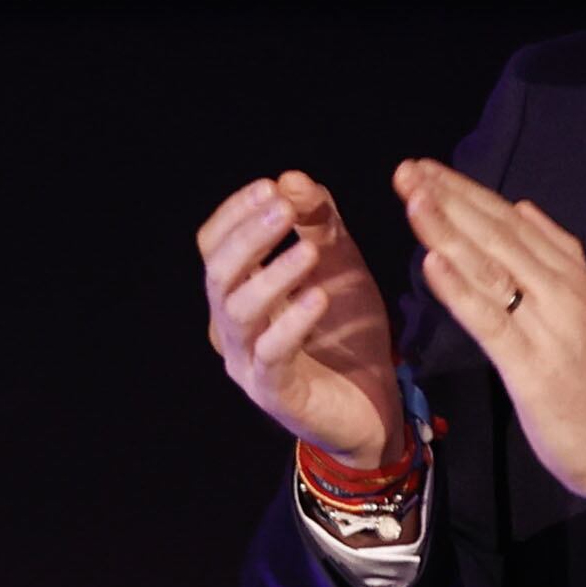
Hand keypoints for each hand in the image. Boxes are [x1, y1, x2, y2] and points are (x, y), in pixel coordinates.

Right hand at [198, 171, 406, 463]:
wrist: (373, 408)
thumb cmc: (345, 335)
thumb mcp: (338, 265)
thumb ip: (317, 223)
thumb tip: (292, 178)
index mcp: (237, 294)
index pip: (213, 246)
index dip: (235, 214)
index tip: (270, 187)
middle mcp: (230, 328)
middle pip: (218, 274)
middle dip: (249, 237)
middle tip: (283, 209)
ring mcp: (247, 362)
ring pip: (240, 312)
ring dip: (272, 275)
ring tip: (308, 251)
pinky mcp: (275, 392)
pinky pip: (272, 354)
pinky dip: (292, 323)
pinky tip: (317, 298)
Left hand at [394, 161, 585, 508]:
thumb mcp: (581, 306)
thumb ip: (555, 256)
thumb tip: (524, 208)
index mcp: (569, 274)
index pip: (511, 221)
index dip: (465, 192)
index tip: (423, 169)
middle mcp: (560, 290)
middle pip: (497, 235)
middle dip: (449, 199)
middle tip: (406, 171)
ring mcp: (547, 326)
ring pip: (492, 267)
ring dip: (449, 229)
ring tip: (413, 198)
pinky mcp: (531, 365)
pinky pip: (490, 320)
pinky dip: (460, 289)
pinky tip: (431, 262)